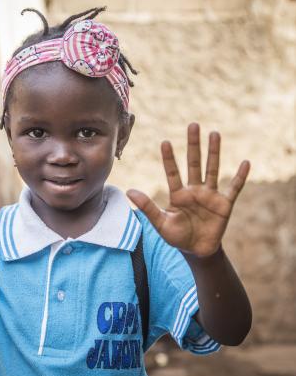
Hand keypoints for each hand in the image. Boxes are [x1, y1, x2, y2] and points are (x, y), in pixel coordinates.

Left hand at [127, 123, 249, 256]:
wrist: (197, 251)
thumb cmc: (177, 236)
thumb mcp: (161, 223)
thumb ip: (147, 207)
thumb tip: (129, 190)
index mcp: (178, 194)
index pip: (173, 172)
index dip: (169, 158)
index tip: (165, 142)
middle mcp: (194, 190)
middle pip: (194, 163)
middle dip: (193, 145)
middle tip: (193, 125)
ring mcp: (210, 195)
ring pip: (212, 169)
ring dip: (214, 153)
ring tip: (214, 133)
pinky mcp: (224, 204)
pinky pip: (234, 188)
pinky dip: (240, 176)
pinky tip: (246, 162)